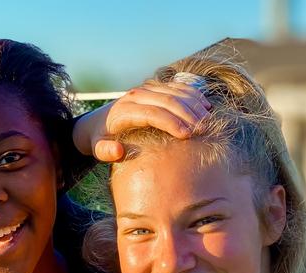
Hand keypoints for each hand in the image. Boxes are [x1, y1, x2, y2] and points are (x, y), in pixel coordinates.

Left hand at [72, 80, 210, 161]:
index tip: (187, 135)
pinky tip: (205, 106)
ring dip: (194, 104)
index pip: (152, 113)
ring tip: (207, 120)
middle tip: (204, 129)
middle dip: (188, 114)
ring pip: (175, 91)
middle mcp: (136, 95)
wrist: (98, 121)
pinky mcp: (155, 86)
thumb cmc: (102, 139)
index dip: (171, 123)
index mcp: (124, 110)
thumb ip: (104, 152)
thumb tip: (118, 151)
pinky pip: (177, 87)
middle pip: (167, 100)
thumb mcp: (97, 147)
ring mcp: (146, 88)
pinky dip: (193, 95)